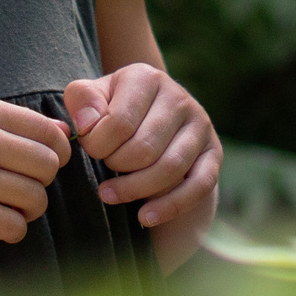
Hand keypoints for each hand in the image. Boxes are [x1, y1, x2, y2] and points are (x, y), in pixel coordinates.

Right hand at [0, 96, 72, 243]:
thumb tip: (64, 132)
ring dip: (29, 210)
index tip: (42, 165)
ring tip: (10, 208)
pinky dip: (14, 231)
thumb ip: (9, 123)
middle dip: (43, 183)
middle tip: (23, 189)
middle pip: (47, 165)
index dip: (56, 153)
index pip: (47, 131)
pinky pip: (12, 226)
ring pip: (34, 198)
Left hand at [63, 64, 220, 230]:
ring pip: (169, 169)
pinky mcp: (213, 152)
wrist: (152, 116)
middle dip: (116, 166)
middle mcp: (179, 98)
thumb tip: (88, 125)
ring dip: (134, 190)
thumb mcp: (92, 97)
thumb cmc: (114, 108)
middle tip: (104, 168)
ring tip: (109, 194)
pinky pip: (198, 186)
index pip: (119, 123)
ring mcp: (200, 125)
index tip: (91, 149)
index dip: (97, 146)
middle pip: (144, 149)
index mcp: (147, 78)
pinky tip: (144, 217)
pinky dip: (170, 207)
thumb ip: (82, 101)